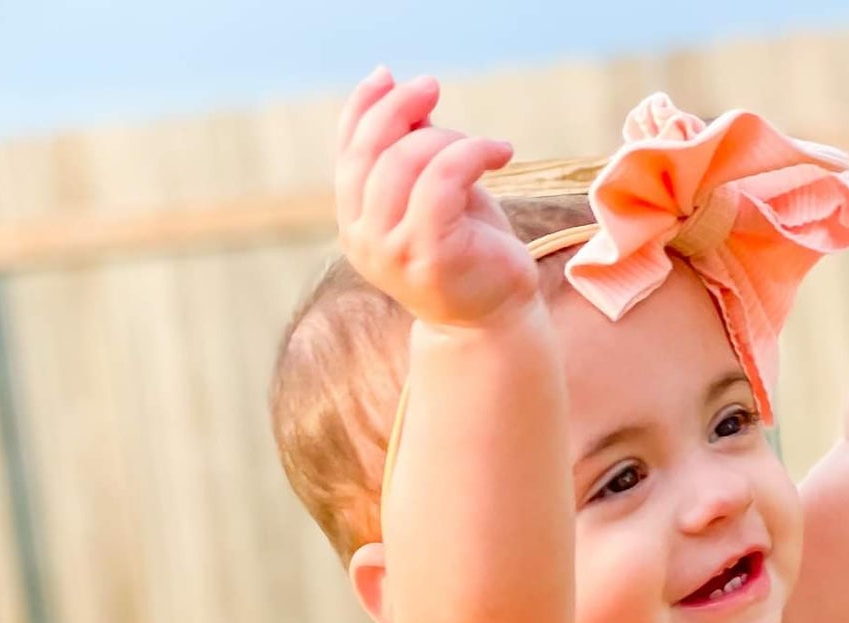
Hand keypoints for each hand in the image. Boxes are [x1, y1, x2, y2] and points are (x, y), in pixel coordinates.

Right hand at [335, 67, 537, 326]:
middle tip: (431, 87)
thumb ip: (413, 153)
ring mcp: (390, 251)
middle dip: (399, 108)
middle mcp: (363, 239)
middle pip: (369, 152)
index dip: (363, 107)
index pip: (348, 153)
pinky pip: (441, 182)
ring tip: (481, 146)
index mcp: (355, 223)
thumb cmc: (469, 252)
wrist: (494, 320)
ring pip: (403, 164)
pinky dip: (472, 154)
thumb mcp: (436, 193)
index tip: (389, 76)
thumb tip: (405, 98)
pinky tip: (501, 153)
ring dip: (445, 139)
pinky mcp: (427, 255)